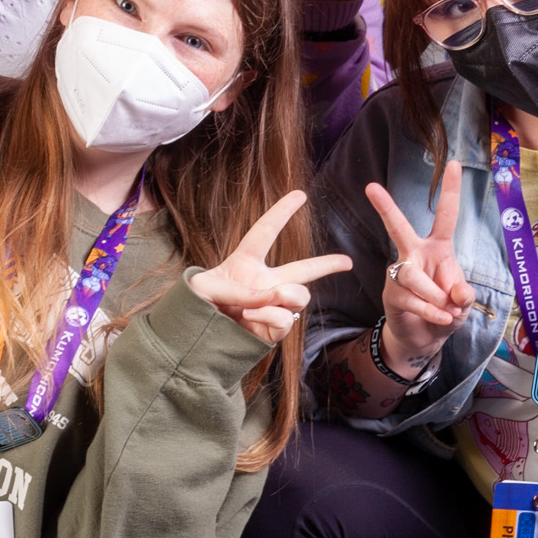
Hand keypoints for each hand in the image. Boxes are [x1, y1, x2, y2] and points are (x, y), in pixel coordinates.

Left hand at [188, 190, 352, 343]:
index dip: (281, 212)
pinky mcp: (273, 331)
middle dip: (327, 264)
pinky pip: (285, 319)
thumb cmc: (191, 307)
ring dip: (286, 294)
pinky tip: (249, 318)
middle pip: (302, 269)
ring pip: (300, 295)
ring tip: (265, 300)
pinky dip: (268, 317)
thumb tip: (271, 297)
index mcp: (244, 263)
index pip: (265, 232)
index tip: (299, 195)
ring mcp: (271, 307)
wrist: (190, 342)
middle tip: (347, 262)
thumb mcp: (204, 288)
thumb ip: (237, 288)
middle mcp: (263, 283)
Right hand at [365, 160, 475, 368]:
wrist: (425, 338)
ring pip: (412, 275)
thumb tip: (458, 293)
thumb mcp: (463, 303)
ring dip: (435, 297)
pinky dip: (432, 312)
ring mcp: (399, 272)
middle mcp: (415, 254)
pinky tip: (441, 319)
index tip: (455, 163)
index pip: (445, 216)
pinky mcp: (390, 292)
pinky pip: (411, 298)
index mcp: (438, 248)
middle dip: (385, 207)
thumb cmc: (446, 311)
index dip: (451, 190)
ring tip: (446, 311)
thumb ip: (464, 295)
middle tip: (371, 187)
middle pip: (398, 227)